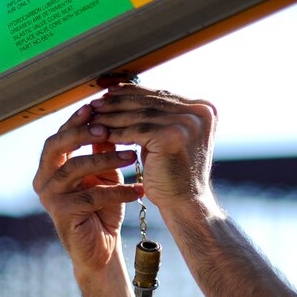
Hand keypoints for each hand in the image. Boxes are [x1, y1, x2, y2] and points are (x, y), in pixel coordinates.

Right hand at [33, 102, 141, 276]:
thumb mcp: (104, 174)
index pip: (59, 136)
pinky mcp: (62, 214)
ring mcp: (50, 197)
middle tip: (107, 128)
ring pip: (75, 169)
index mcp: (50, 166)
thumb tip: (111, 118)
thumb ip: (102, 150)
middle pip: (56, 146)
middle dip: (81, 133)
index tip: (96, 106)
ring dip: (106, 159)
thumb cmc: (103, 209)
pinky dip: (119, 191)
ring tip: (133, 156)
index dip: (76, 120)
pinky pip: (92, 195)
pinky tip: (138, 189)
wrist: (102, 248)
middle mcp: (43, 180)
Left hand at [86, 84, 218, 213]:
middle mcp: (200, 112)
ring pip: (140, 115)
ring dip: (113, 116)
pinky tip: (100, 134)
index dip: (133, 92)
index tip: (109, 92)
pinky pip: (135, 131)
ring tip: (93, 117)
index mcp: (204, 109)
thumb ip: (158, 116)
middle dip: (120, 102)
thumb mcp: (169, 138)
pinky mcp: (171, 136)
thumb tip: (127, 92)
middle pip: (150, 102)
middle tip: (96, 102)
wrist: (186, 203)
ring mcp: (187, 123)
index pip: (161, 95)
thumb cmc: (175, 173)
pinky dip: (116, 132)